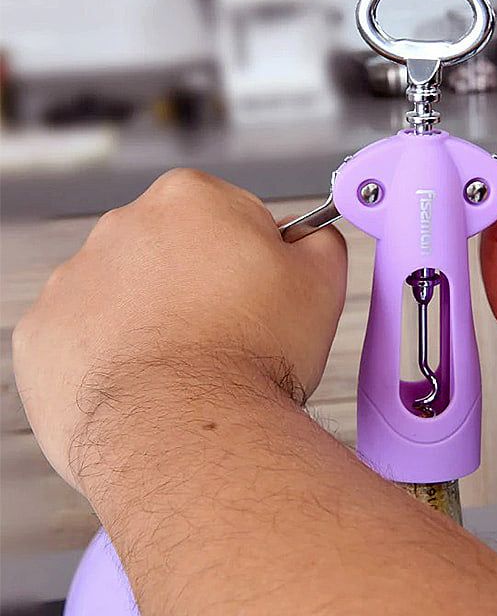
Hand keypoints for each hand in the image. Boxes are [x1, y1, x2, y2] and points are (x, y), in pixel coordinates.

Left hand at [13, 169, 346, 489]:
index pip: (228, 215)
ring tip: (185, 366)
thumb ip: (318, 240)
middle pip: (172, 250)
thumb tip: (309, 236)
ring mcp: (73, 280)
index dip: (252, 258)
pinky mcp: (41, 334)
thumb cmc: (252, 356)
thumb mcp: (321, 282)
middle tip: (228, 334)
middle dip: (197, 283)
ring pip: (125, 293)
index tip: (258, 294)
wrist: (189, 430)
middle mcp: (122, 225)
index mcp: (189, 199)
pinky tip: (144, 383)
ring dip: (151, 319)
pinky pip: (82, 337)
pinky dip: (108, 356)